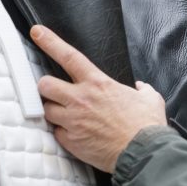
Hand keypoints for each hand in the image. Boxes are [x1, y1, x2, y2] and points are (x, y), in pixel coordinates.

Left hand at [31, 25, 166, 172]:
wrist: (143, 153)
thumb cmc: (147, 125)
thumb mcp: (150, 99)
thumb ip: (142, 90)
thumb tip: (139, 88)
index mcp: (98, 83)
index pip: (68, 56)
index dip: (50, 42)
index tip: (37, 32)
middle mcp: (81, 99)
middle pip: (45, 84)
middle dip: (45, 86)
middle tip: (53, 91)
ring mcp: (73, 120)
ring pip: (46, 109)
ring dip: (53, 110)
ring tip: (66, 115)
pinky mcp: (71, 141)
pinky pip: (56, 132)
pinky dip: (63, 132)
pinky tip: (75, 134)